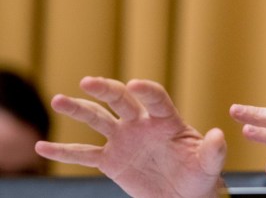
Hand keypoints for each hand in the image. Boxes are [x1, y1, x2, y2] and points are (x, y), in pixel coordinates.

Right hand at [35, 77, 225, 197]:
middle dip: (106, 90)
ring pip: (98, 120)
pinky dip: (64, 151)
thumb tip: (218, 135)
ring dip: (79, 110)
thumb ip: (213, 150)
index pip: (156, 99)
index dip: (147, 91)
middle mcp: (142, 124)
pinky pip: (84, 154)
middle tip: (88, 82)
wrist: (184, 196)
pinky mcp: (111, 161)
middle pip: (122, 101)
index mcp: (167, 120)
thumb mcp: (209, 165)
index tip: (136, 84)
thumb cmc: (201, 176)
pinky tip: (43, 146)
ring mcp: (124, 140)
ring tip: (59, 100)